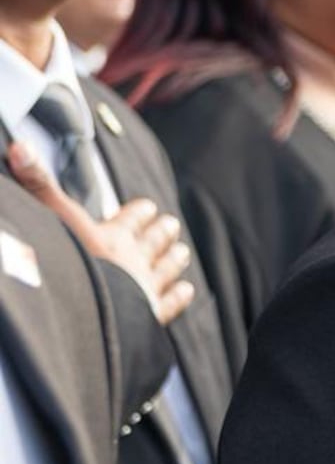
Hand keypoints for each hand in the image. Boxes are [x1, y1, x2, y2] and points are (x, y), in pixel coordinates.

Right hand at [6, 140, 194, 323]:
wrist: (83, 312)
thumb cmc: (63, 264)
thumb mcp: (49, 219)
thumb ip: (38, 185)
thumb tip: (19, 147)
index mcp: (110, 236)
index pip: (131, 218)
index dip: (140, 212)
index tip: (149, 206)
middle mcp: (132, 259)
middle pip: (153, 241)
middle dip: (161, 232)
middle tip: (172, 224)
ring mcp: (144, 288)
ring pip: (166, 268)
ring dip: (174, 258)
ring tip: (182, 251)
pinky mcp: (150, 316)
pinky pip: (170, 303)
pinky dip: (179, 295)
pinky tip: (187, 290)